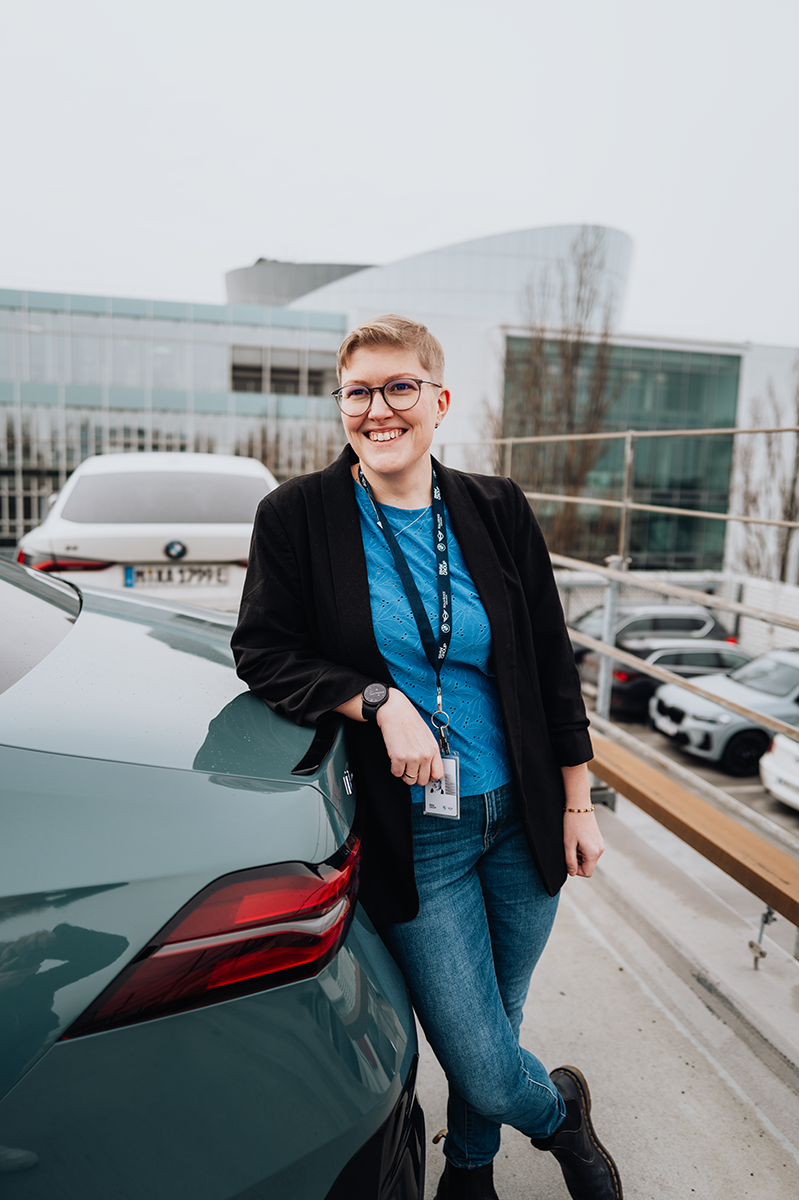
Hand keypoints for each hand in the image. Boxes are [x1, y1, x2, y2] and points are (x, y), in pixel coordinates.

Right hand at [376, 689, 443, 786]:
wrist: (395, 711)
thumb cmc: (409, 720)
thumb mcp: (426, 735)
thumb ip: (429, 751)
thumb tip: (428, 766)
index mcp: (433, 749)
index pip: (438, 774)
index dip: (430, 777)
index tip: (424, 775)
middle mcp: (425, 755)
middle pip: (423, 780)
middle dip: (415, 777)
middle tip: (410, 769)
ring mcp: (413, 758)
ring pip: (409, 780)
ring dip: (404, 774)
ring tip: (402, 763)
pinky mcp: (399, 758)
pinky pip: (397, 773)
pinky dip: (394, 769)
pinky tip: (395, 759)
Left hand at [561, 763, 603, 877]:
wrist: (579, 805)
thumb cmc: (572, 823)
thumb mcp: (568, 844)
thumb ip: (570, 861)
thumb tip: (572, 873)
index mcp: (594, 853)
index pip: (587, 873)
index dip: (575, 870)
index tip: (568, 859)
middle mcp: (600, 849)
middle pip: (588, 866)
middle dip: (577, 861)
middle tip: (569, 848)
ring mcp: (600, 844)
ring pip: (588, 858)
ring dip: (579, 855)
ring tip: (573, 842)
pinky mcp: (598, 839)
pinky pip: (590, 851)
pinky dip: (582, 849)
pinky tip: (577, 839)